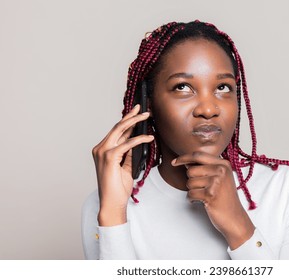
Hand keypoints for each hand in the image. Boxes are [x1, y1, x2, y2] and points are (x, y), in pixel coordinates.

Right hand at [92, 104, 153, 225]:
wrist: (112, 203)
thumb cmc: (117, 188)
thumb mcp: (125, 167)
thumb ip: (128, 154)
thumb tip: (136, 141)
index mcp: (103, 150)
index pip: (117, 131)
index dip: (127, 121)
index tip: (136, 113)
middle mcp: (100, 148)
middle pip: (118, 127)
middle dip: (131, 116)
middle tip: (142, 108)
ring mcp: (103, 152)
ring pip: (120, 130)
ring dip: (135, 122)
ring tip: (146, 116)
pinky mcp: (109, 157)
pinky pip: (127, 144)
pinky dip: (139, 139)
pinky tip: (148, 137)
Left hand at [172, 151, 254, 249]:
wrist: (234, 218)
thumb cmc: (225, 198)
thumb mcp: (220, 178)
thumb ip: (206, 168)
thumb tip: (185, 162)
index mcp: (223, 164)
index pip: (198, 155)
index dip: (184, 158)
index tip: (174, 162)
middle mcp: (221, 170)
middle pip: (191, 170)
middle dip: (191, 181)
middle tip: (202, 189)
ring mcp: (216, 182)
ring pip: (189, 182)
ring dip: (192, 191)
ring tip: (204, 196)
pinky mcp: (210, 194)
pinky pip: (190, 193)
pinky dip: (192, 199)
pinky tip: (202, 202)